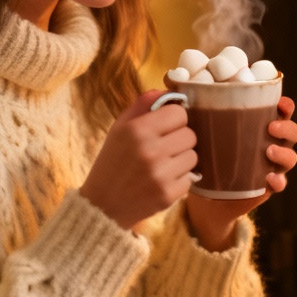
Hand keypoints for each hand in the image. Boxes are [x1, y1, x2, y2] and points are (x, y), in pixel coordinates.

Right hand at [81, 90, 198, 230]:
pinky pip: (190, 178)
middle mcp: (150, 150)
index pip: (179, 113)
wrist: (102, 205)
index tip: (165, 127)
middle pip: (190, 134)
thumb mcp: (119, 129)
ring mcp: (160, 174)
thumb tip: (166, 90)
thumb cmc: (112, 162)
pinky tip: (162, 180)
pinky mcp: (168, 194)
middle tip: (164, 147)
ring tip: (162, 164)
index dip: (174, 119)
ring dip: (181, 159)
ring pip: (193, 156)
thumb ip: (142, 105)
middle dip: (179, 139)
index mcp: (137, 130)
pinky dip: (179, 179)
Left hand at [185, 95, 296, 250]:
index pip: (279, 110)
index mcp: (255, 125)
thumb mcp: (198, 130)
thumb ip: (188, 106)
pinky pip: (280, 183)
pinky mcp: (265, 187)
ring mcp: (269, 166)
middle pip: (291, 131)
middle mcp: (268, 142)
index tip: (280, 102)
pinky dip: (278, 180)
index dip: (285, 105)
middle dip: (286, 126)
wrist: (203, 195)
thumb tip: (167, 79)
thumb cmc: (203, 154)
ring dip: (284, 152)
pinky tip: (269, 179)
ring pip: (290, 156)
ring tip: (268, 151)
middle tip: (271, 125)